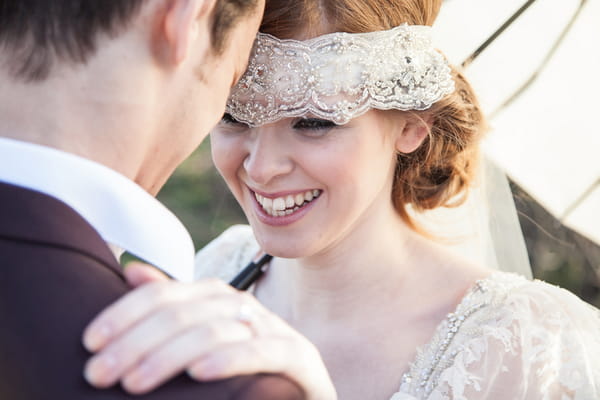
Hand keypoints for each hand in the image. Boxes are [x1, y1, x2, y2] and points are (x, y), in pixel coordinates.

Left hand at [82, 263, 336, 399]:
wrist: (295, 397)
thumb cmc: (240, 374)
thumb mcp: (199, 343)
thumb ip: (170, 308)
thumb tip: (132, 272)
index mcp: (217, 300)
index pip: (166, 294)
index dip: (125, 313)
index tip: (90, 342)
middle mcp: (244, 307)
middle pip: (185, 312)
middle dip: (136, 341)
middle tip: (98, 373)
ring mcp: (274, 330)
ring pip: (217, 330)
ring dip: (169, 355)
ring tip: (133, 383)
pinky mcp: (299, 358)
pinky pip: (265, 352)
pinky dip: (230, 359)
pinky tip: (199, 374)